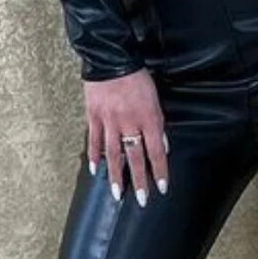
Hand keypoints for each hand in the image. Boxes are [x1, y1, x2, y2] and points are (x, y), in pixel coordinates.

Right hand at [82, 67, 169, 207]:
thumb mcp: (154, 98)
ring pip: (114, 154)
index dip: (160, 170)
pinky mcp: (94, 116)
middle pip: (136, 157)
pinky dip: (95, 156)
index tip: (163, 187)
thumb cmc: (136, 77)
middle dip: (139, 180)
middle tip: (142, 200)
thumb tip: (162, 145)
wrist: (111, 58)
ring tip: (117, 193)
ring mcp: (109, 121)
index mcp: (148, 117)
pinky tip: (96, 170)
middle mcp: (129, 122)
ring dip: (116, 175)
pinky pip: (95, 140)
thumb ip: (158, 124)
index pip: (156, 150)